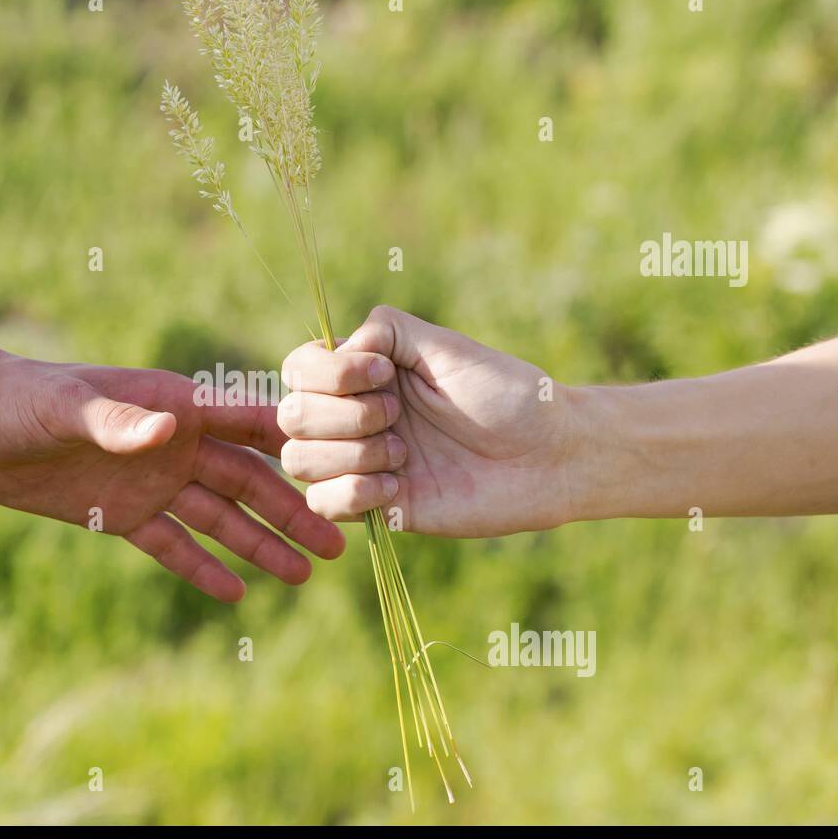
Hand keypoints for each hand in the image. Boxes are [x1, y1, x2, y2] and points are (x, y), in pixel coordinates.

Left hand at [0, 353, 344, 600]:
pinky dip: (202, 569)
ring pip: (220, 519)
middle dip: (292, 511)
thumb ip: (115, 420)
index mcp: (172, 405)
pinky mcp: (123, 515)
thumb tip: (163, 431)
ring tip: (304, 575)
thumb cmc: (22, 399)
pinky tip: (236, 595)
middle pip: (247, 482)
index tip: (345, 460)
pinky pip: (172, 546)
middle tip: (338, 542)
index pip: (246, 422)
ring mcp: (152, 481)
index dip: (293, 442)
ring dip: (260, 546)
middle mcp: (174, 444)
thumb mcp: (65, 406)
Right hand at [277, 306, 577, 536]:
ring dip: (348, 454)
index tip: (383, 372)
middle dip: (341, 415)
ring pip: (297, 460)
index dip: (326, 373)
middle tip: (399, 415)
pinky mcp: (374, 508)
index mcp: (364, 375)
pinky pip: (322, 503)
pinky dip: (353, 493)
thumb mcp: (446, 347)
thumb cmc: (506, 395)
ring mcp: (358, 464)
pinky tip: (397, 487)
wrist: (547, 457)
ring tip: (403, 452)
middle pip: (290, 416)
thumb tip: (338, 349)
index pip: (298, 368)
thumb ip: (387, 330)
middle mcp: (352, 417)